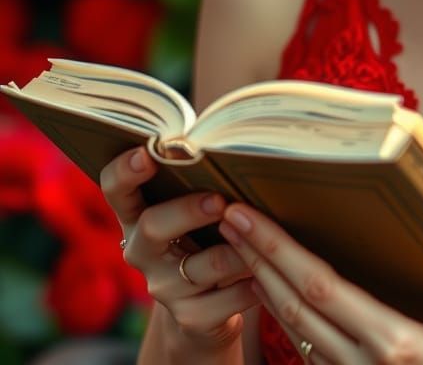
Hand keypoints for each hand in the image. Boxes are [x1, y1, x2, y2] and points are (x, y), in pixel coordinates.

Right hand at [99, 145, 261, 349]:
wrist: (207, 308)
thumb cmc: (207, 235)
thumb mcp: (197, 209)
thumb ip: (204, 182)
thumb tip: (237, 145)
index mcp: (138, 215)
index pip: (117, 189)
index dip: (126, 170)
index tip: (147, 153)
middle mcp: (142, 251)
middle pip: (153, 226)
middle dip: (187, 210)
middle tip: (219, 200)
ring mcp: (163, 287)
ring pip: (202, 266)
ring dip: (237, 249)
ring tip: (263, 235)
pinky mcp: (190, 317)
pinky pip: (225, 300)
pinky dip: (249, 285)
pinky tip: (266, 274)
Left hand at [219, 202, 422, 363]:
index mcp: (397, 346)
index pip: (321, 289)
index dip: (277, 252)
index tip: (245, 217)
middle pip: (294, 306)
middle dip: (256, 259)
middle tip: (226, 218)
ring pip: (296, 333)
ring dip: (266, 290)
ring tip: (244, 250)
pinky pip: (312, 359)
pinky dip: (291, 327)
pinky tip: (286, 305)